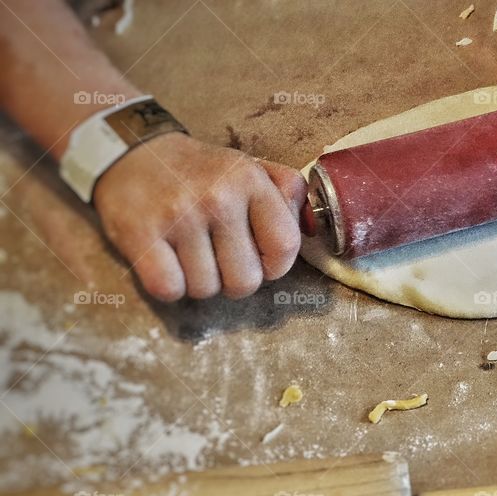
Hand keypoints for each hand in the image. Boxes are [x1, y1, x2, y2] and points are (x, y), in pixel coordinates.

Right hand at [93, 132, 306, 300]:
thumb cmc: (199, 171)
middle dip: (234, 280)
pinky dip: (169, 285)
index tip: (259, 260)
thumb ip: (286, 191)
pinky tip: (166, 262)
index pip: (284, 246)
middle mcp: (217, 197)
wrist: (129, 151)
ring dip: (199, 282)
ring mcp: (178, 217)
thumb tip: (312, 223)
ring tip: (189, 255)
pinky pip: (170, 289)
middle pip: (246, 281)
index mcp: (249, 181)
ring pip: (207, 289)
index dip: (275, 266)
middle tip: (218, 259)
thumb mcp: (248, 167)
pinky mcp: (140, 234)